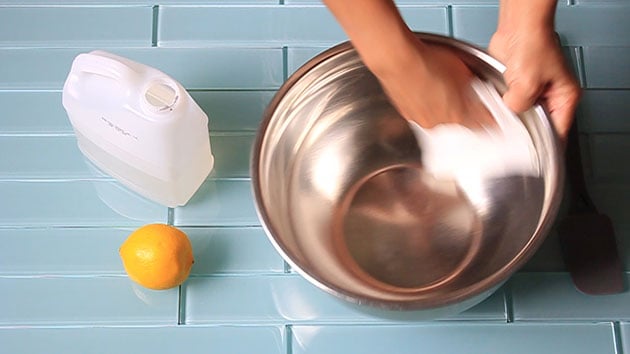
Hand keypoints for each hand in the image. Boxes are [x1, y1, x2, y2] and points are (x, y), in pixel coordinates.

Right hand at [370, 35, 494, 129]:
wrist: (397, 60)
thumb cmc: (427, 61)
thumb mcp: (462, 69)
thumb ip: (472, 85)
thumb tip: (475, 89)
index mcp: (459, 115)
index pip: (483, 124)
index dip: (490, 119)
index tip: (494, 119)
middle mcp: (440, 123)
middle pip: (459, 122)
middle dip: (464, 111)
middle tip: (463, 96)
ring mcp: (421, 119)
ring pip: (438, 117)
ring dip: (442, 107)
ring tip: (439, 88)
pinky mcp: (406, 113)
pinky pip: (421, 112)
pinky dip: (425, 104)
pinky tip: (424, 87)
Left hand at [488, 28, 580, 142]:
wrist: (518, 27)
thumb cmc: (533, 45)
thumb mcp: (527, 83)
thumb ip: (518, 105)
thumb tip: (509, 112)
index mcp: (565, 97)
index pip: (558, 132)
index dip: (546, 147)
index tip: (534, 160)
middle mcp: (551, 96)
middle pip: (538, 125)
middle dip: (523, 128)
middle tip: (511, 135)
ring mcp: (534, 91)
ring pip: (521, 114)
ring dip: (511, 114)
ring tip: (504, 112)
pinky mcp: (518, 86)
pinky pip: (510, 103)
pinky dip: (503, 103)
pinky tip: (498, 101)